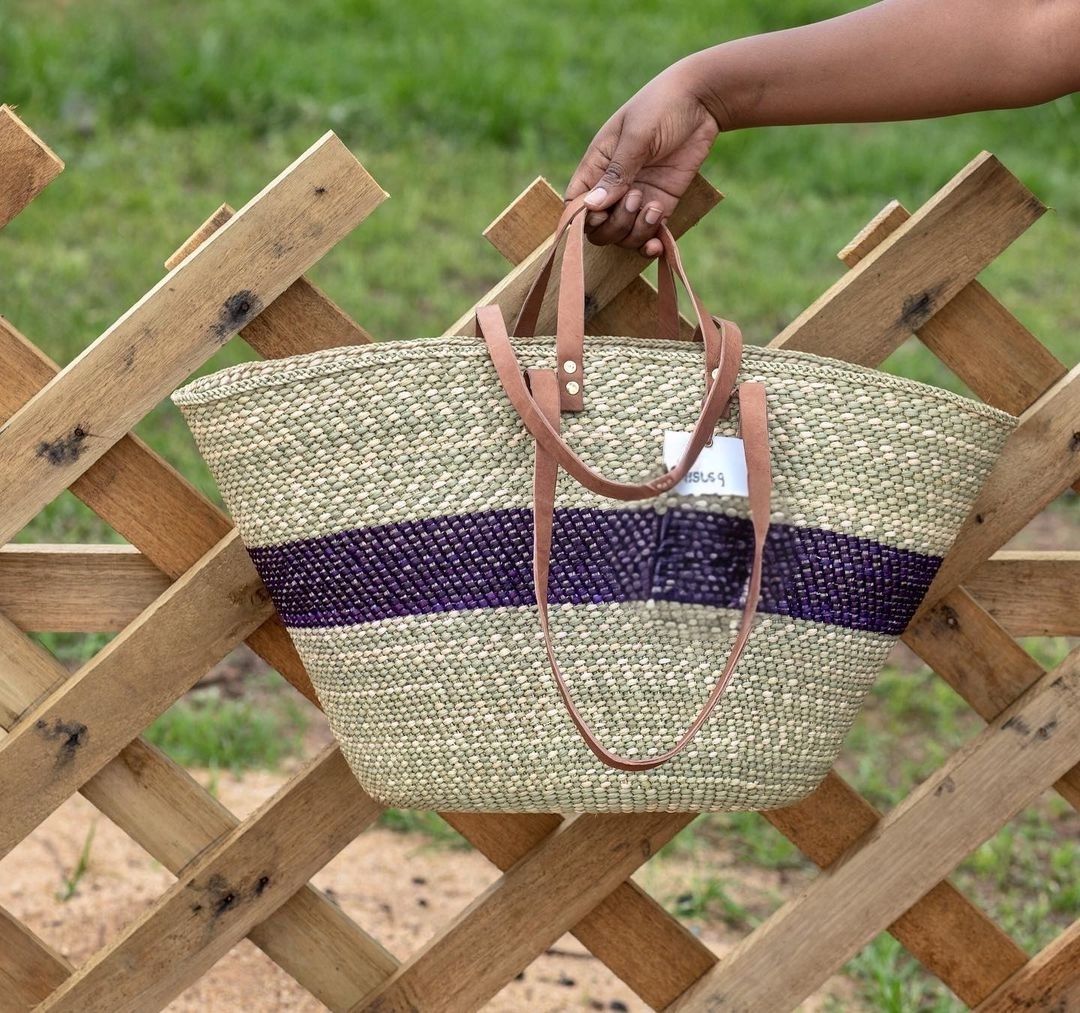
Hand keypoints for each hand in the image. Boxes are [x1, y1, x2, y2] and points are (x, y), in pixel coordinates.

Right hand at [565, 59, 719, 256]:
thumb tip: (592, 206)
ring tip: (655, 208)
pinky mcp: (661, 204)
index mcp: (597, 166)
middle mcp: (613, 187)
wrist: (702, 100)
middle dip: (615, 225)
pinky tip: (659, 242)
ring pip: (623, 236)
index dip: (581, 219)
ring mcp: (637, 198)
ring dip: (636, 232)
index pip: (576, 204)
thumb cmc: (662, 105)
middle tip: (636, 198)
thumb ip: (616, 172)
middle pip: (599, 228)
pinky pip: (648, 235)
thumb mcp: (636, 136)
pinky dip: (651, 244)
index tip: (600, 213)